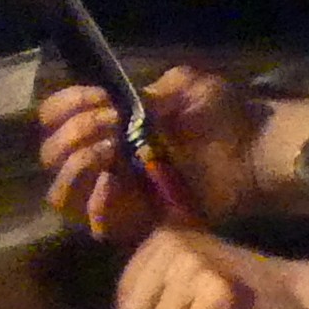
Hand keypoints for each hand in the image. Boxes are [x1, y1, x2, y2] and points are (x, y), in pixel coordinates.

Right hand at [37, 63, 257, 241]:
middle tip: (110, 122)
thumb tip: (121, 105)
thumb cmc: (224, 116)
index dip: (64, 106)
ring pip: (63, 193)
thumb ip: (148, 91)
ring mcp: (119, 192)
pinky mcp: (138, 220)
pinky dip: (100, 201)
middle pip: (52, 155)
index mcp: (110, 123)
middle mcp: (105, 158)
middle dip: (73, 132)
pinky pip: (98, 223)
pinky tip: (118, 179)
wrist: (257, 151)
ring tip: (111, 149)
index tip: (98, 96)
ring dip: (78, 164)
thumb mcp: (185, 85)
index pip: (57, 117)